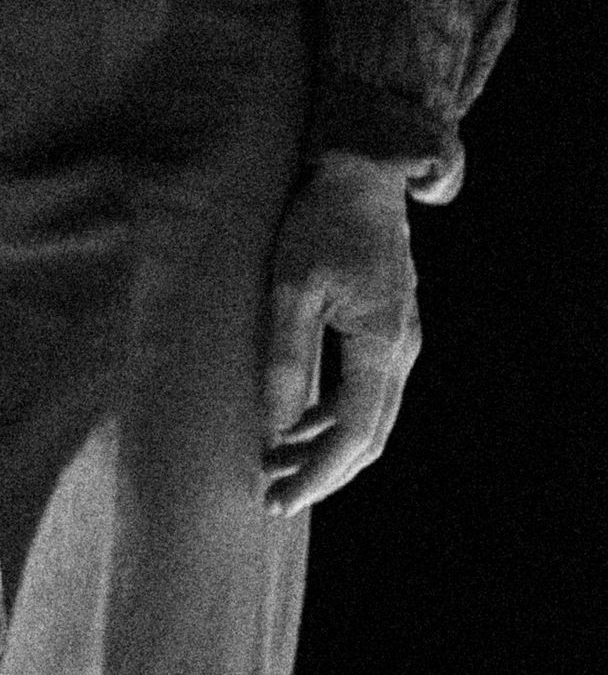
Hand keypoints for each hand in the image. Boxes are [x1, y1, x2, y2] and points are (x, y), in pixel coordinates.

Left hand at [261, 153, 420, 514]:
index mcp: (381, 342)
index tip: (278, 501)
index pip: (353, 434)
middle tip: (272, 500)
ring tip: (272, 468)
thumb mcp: (290, 289)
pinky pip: (365, 395)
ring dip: (323, 450)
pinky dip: (331, 421)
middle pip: (368, 438)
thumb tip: (277, 429)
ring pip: (369, 420)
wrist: (363, 173)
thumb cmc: (320, 223)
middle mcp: (402, 349)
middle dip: (320, 474)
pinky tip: (293, 428)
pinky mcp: (389, 333)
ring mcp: (401, 341)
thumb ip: (286, 360)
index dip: (316, 474)